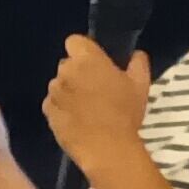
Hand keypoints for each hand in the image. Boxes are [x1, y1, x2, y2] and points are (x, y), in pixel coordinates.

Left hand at [40, 33, 155, 178]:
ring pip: (59, 84)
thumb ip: (138, 63)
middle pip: (67, 64)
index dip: (84, 50)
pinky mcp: (48, 112)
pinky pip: (53, 103)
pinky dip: (61, 108)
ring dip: (68, 90)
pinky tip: (76, 119)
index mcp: (87, 59)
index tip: (95, 62)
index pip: (74, 41)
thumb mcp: (140, 85)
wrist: (107, 148)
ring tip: (85, 107)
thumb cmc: (125, 113)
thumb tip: (136, 55)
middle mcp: (65, 71)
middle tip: (94, 87)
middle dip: (77, 71)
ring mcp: (54, 92)